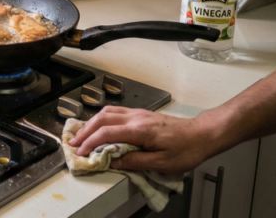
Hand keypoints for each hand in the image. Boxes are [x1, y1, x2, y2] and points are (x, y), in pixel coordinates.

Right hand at [68, 106, 219, 173]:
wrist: (202, 134)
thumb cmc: (186, 150)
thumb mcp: (162, 163)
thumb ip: (135, 161)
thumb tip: (113, 161)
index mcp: (140, 130)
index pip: (107, 133)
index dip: (90, 143)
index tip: (81, 153)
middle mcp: (136, 118)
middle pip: (102, 119)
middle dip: (85, 131)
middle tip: (73, 143)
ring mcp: (138, 114)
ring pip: (107, 112)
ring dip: (91, 123)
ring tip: (81, 135)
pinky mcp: (141, 114)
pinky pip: (115, 112)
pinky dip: (101, 118)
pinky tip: (98, 125)